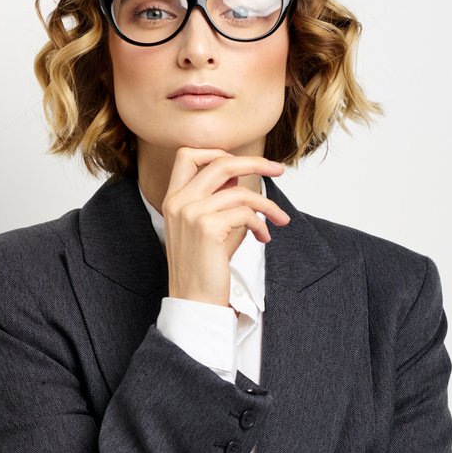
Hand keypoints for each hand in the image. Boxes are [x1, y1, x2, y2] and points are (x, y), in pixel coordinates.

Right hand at [162, 148, 290, 306]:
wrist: (194, 300)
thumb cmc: (204, 265)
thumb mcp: (208, 225)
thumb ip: (219, 198)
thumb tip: (240, 176)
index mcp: (173, 198)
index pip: (188, 154)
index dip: (218, 152)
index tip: (242, 163)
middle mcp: (178, 201)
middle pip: (220, 162)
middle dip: (256, 163)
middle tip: (278, 170)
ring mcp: (190, 213)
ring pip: (240, 190)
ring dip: (267, 204)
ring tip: (278, 218)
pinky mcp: (207, 227)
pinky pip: (246, 213)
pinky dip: (261, 224)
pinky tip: (264, 238)